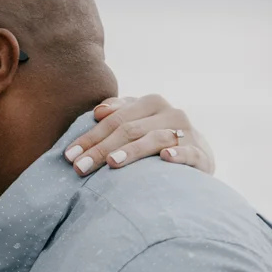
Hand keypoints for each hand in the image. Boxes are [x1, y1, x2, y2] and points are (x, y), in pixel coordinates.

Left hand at [64, 94, 215, 174]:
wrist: (201, 155)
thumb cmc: (160, 139)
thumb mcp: (140, 123)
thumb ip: (120, 114)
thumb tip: (98, 111)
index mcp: (152, 103)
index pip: (114, 119)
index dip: (90, 137)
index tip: (69, 155)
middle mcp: (170, 113)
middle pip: (129, 130)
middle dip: (101, 149)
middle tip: (80, 168)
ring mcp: (187, 133)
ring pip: (155, 139)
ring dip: (132, 151)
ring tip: (112, 163)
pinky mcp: (201, 154)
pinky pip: (188, 153)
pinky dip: (178, 155)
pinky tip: (165, 159)